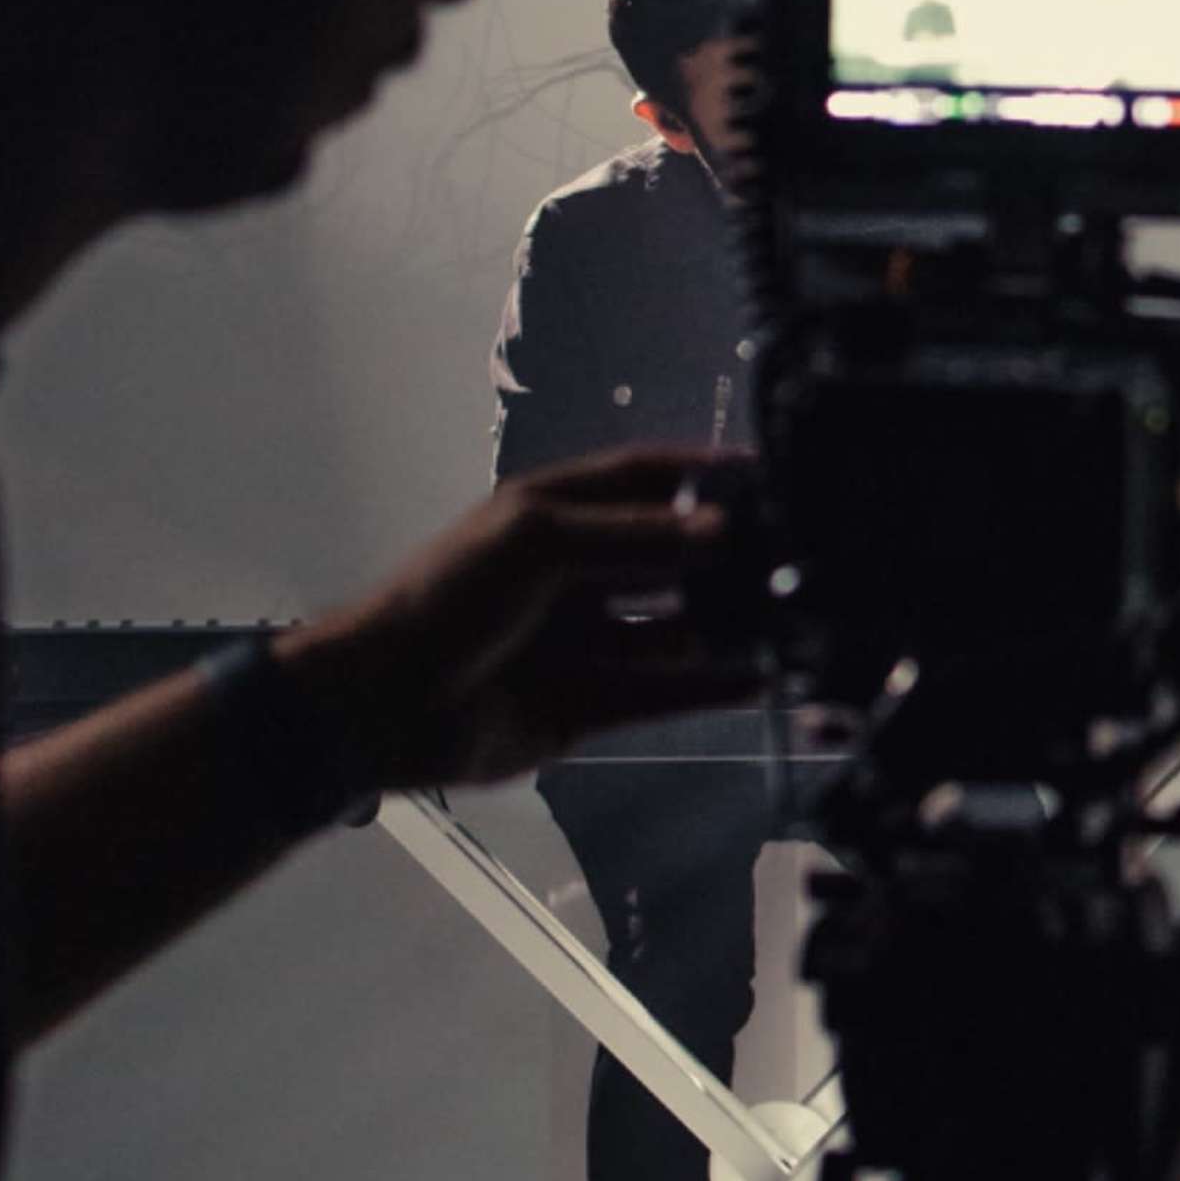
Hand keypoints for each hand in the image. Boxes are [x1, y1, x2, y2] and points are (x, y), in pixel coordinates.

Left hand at [277, 454, 767, 793]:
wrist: (382, 705)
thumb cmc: (450, 600)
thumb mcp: (538, 542)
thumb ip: (633, 535)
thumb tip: (723, 532)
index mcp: (555, 515)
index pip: (646, 480)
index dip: (705, 475)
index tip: (773, 476)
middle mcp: (577, 572)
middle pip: (668, 556)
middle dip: (726, 556)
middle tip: (797, 557)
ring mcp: (586, 641)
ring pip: (674, 628)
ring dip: (725, 624)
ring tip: (790, 619)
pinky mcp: (590, 705)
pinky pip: (663, 693)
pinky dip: (710, 687)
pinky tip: (759, 678)